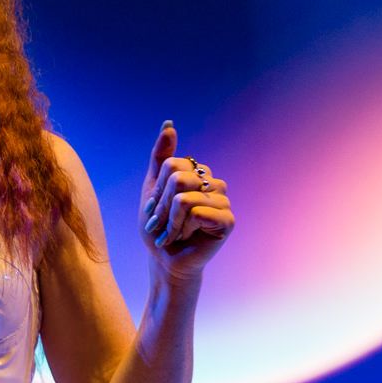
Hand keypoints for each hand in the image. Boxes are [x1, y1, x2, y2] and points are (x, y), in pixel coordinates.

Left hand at [140, 121, 234, 280]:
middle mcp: (214, 183)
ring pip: (184, 197)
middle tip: (163, 223)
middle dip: (162, 205)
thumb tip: (169, 123)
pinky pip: (196, 212)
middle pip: (178, 178)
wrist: (164, 259)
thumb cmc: (159, 226)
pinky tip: (186, 237)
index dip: (157, 190)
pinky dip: (182, 228)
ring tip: (174, 232)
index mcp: (198, 173)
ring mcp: (223, 201)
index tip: (155, 209)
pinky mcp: (228, 220)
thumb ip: (161, 156)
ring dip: (170, 220)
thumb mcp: (153, 188)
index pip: (171, 165)